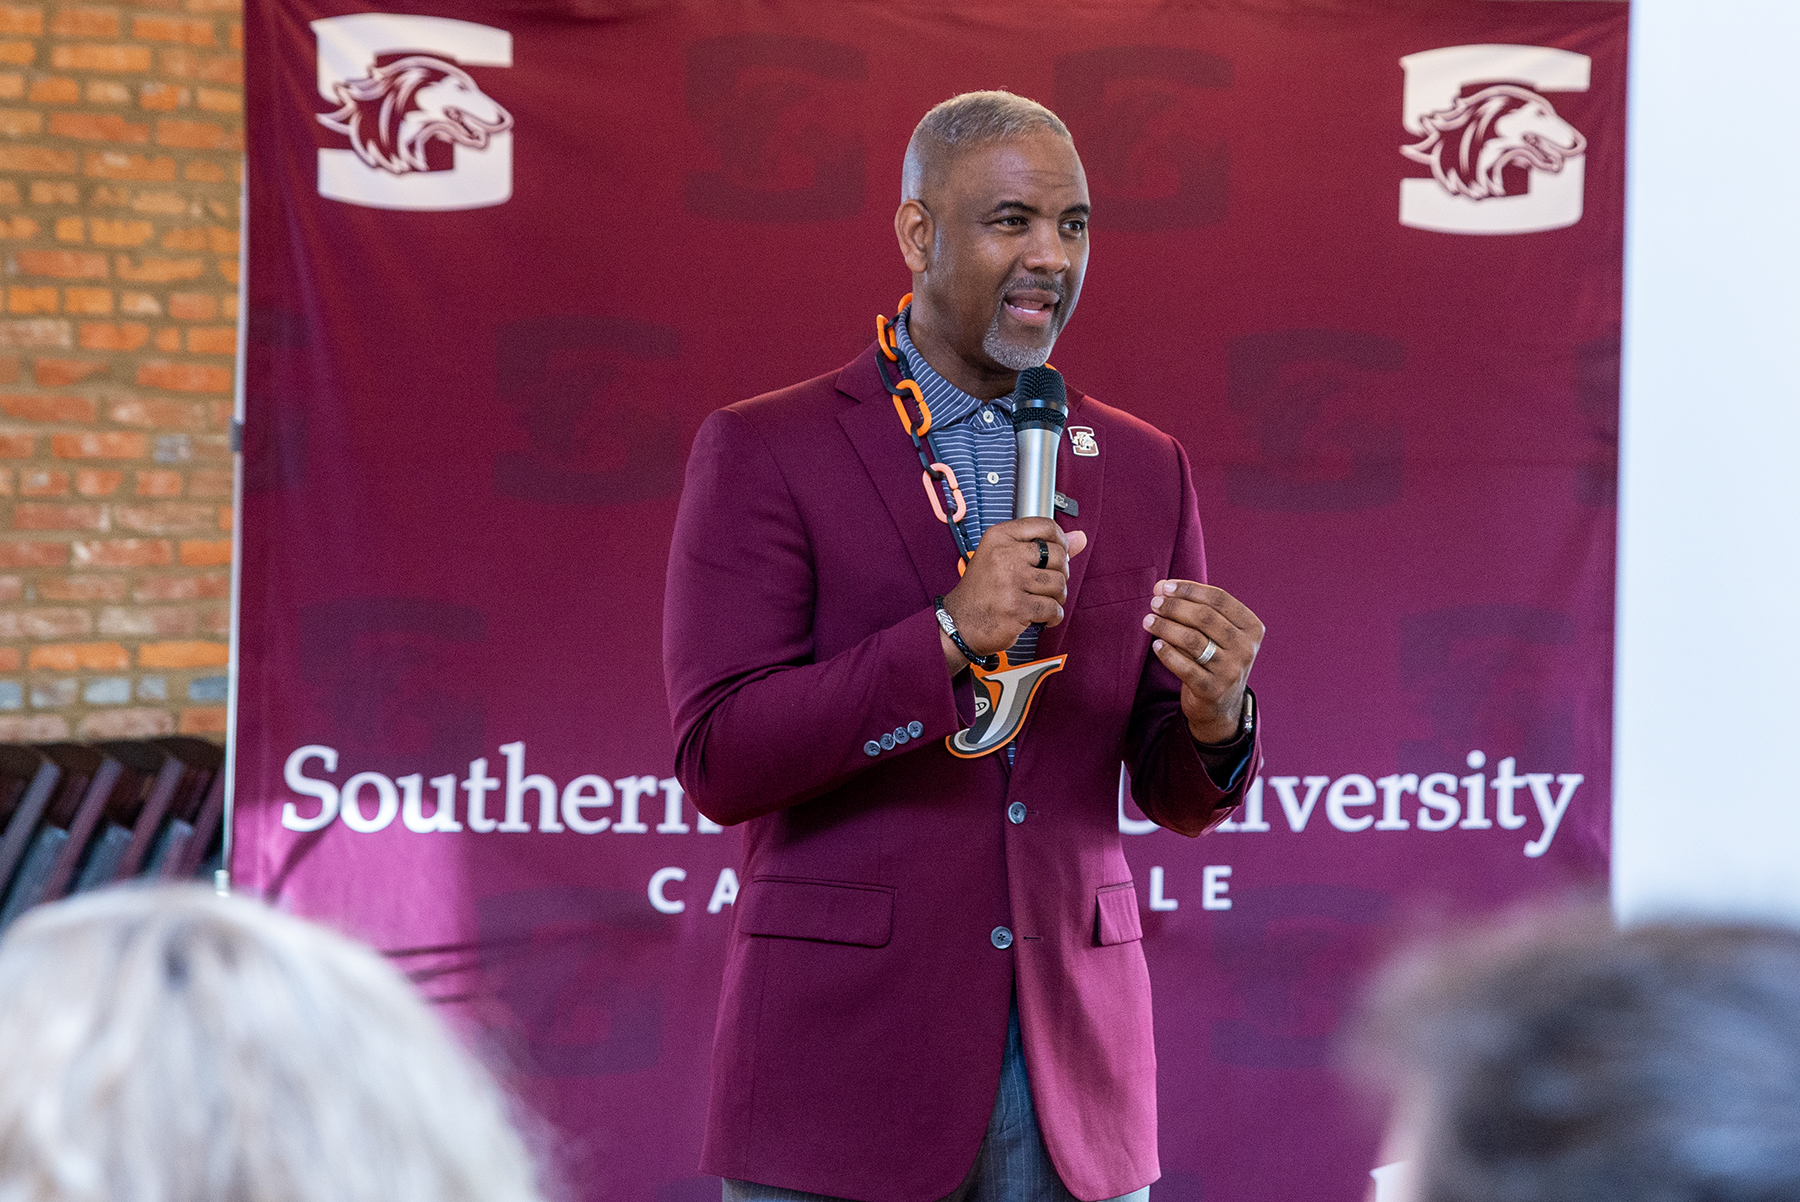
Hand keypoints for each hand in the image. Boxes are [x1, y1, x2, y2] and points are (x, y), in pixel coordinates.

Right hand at [939, 518, 1088, 671]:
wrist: (960, 623)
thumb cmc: (982, 591)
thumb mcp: (1005, 558)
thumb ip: (1044, 546)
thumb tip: (1080, 538)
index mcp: (1000, 537)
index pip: (1046, 526)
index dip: (1060, 541)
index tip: (1058, 554)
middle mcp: (1004, 555)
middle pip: (1058, 555)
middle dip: (1060, 574)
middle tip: (1047, 585)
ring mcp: (1010, 581)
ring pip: (1059, 584)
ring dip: (1057, 597)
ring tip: (1042, 602)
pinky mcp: (1016, 607)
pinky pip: (1053, 609)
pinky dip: (1052, 617)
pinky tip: (1040, 617)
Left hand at [1142, 580, 1263, 743]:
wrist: (1221, 705)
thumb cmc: (1215, 658)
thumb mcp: (1219, 634)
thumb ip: (1196, 609)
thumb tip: (1161, 587)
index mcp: (1252, 628)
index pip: (1219, 599)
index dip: (1189, 589)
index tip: (1164, 587)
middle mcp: (1245, 648)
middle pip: (1205, 617)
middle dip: (1174, 607)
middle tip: (1154, 603)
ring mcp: (1231, 670)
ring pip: (1192, 640)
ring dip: (1165, 627)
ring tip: (1148, 620)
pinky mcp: (1212, 690)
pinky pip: (1184, 666)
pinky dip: (1167, 653)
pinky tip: (1156, 645)